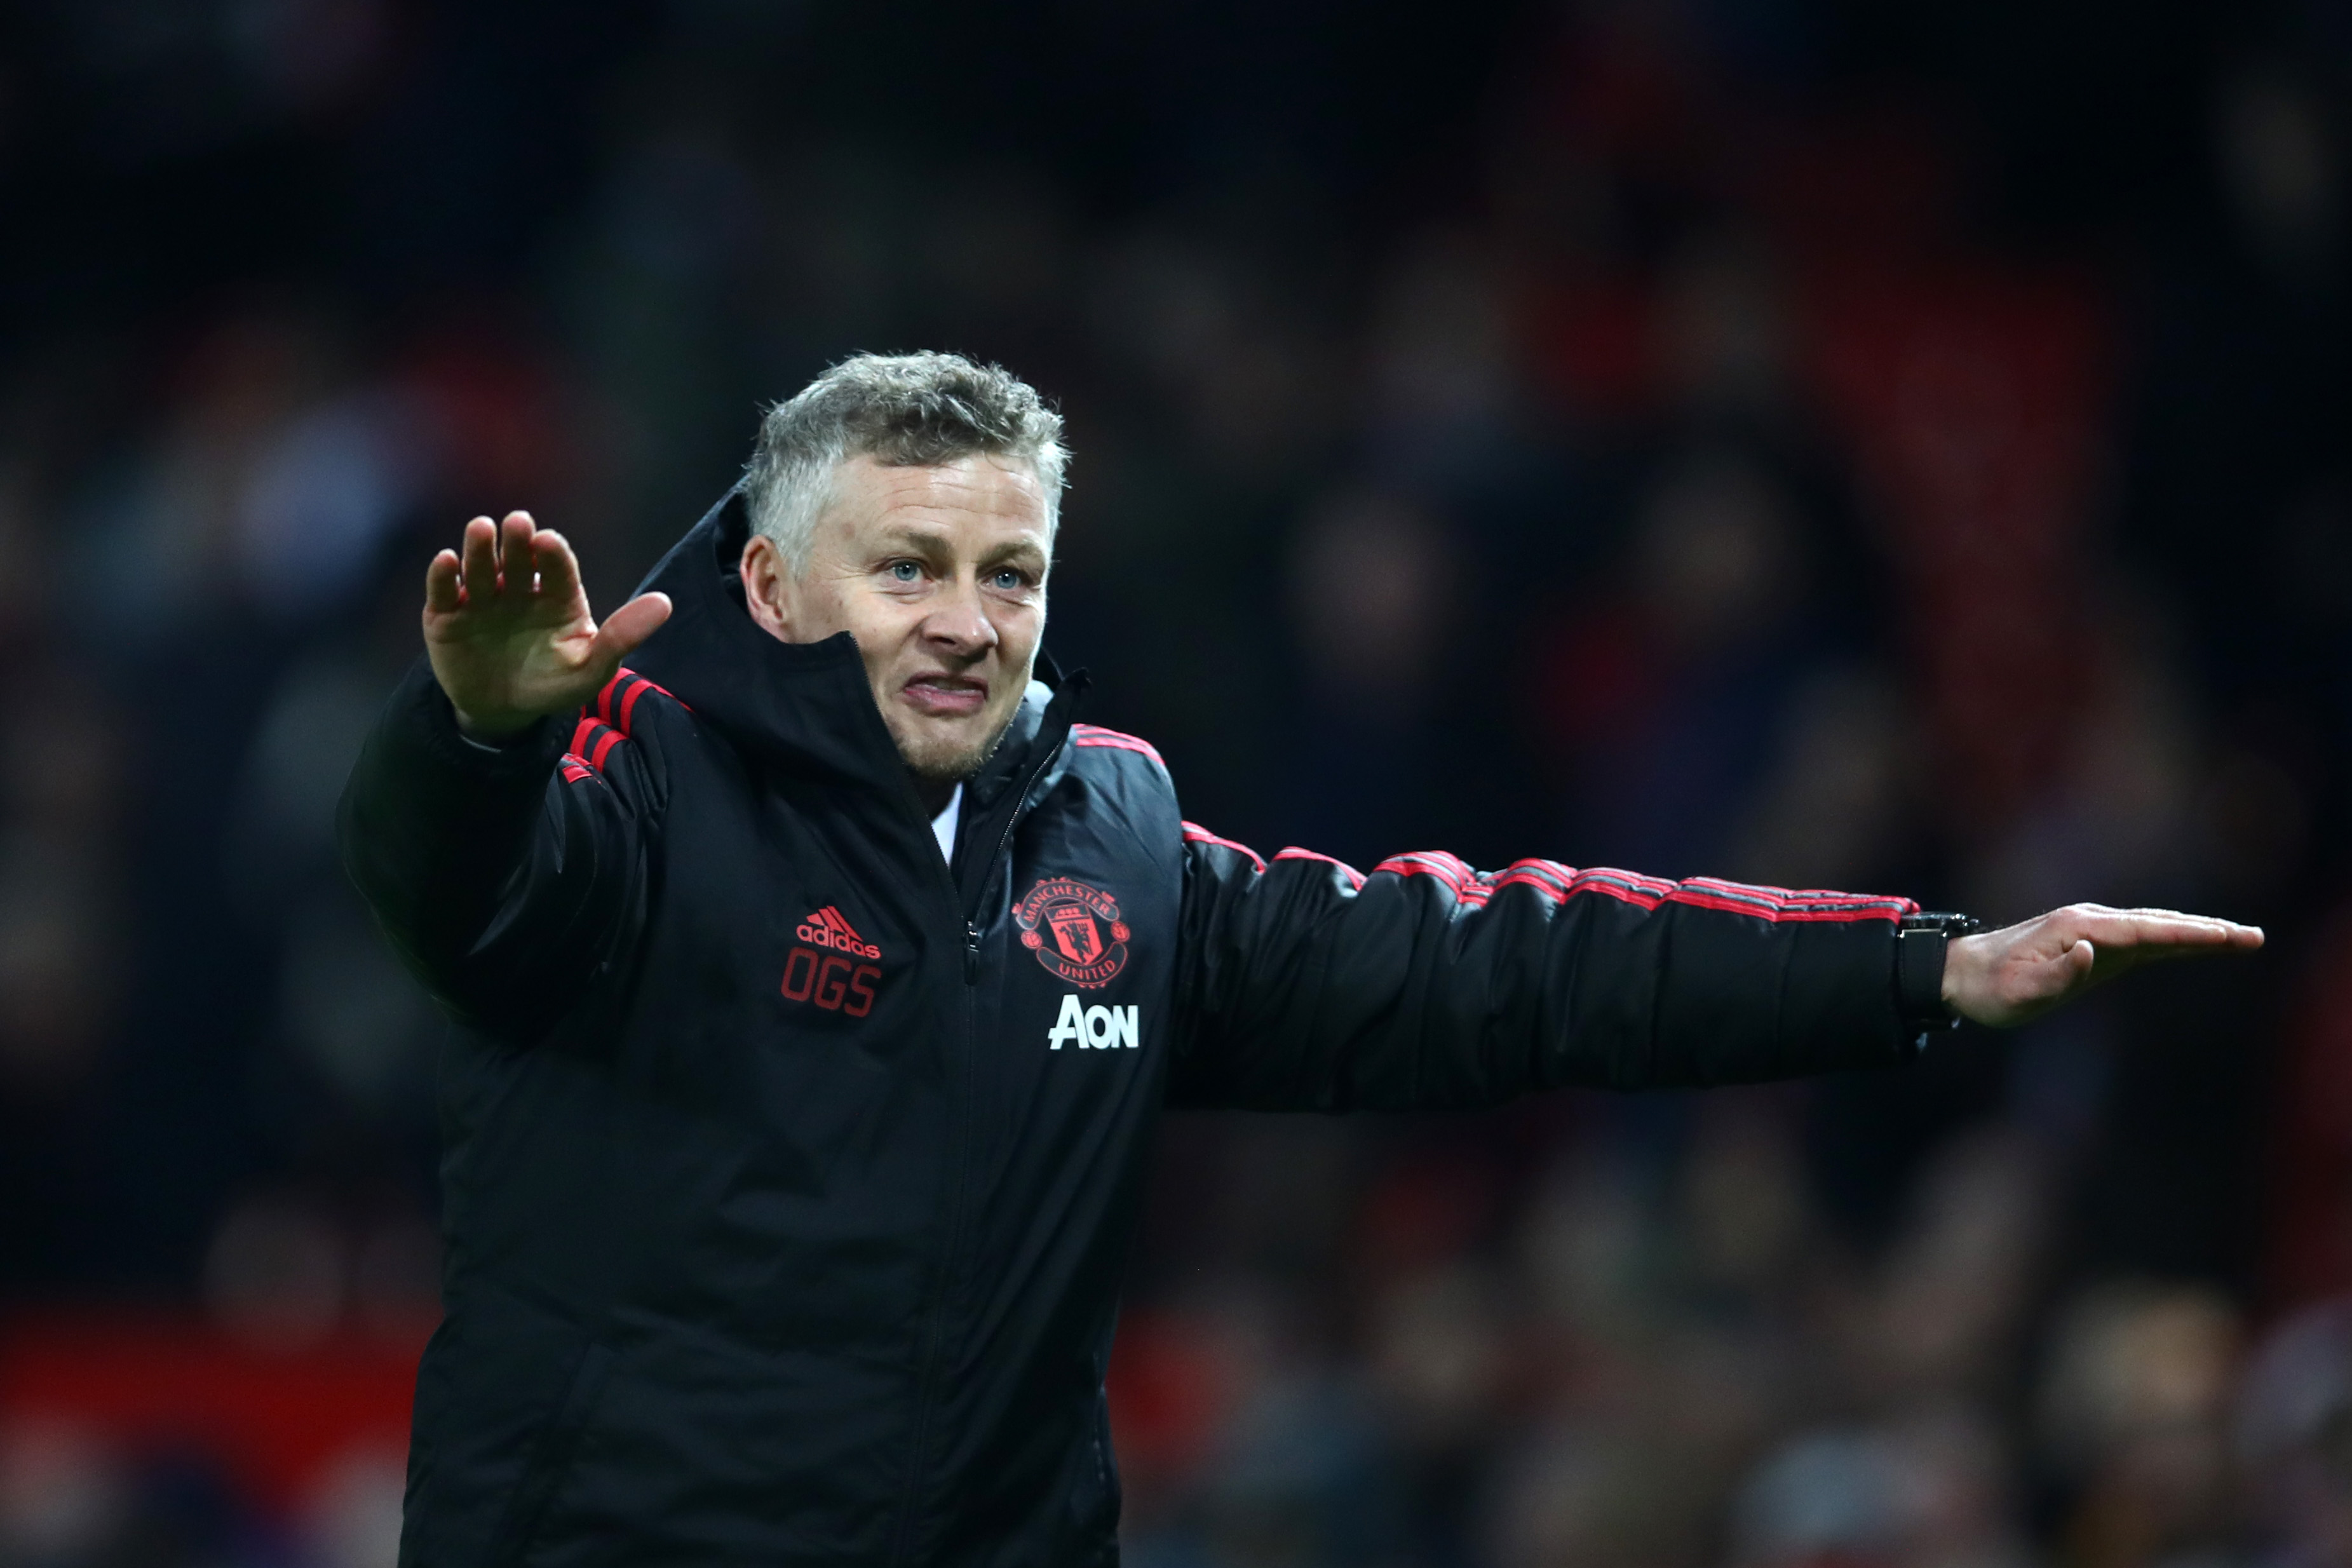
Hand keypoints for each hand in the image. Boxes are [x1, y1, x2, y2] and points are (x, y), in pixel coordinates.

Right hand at [424, 511, 672, 737]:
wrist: (505, 712)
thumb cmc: (554, 683)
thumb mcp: (592, 668)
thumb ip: (623, 637)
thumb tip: (665, 603)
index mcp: (557, 594)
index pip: (557, 567)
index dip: (553, 553)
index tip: (549, 542)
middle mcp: (519, 588)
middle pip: (518, 558)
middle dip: (518, 541)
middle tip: (519, 523)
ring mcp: (481, 598)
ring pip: (480, 567)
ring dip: (480, 548)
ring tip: (481, 529)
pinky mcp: (446, 615)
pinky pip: (443, 591)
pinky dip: (442, 575)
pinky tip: (447, 561)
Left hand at [1941, 904, 2263, 1027]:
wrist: (1960, 973)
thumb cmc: (1990, 989)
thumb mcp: (2018, 992)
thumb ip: (2057, 974)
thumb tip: (2091, 953)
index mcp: (2079, 930)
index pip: (2146, 931)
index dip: (2189, 936)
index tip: (2227, 938)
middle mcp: (2089, 922)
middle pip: (2158, 924)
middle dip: (2207, 931)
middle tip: (2253, 938)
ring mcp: (2091, 930)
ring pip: (2153, 928)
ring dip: (2196, 932)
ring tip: (2239, 939)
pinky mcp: (2089, 943)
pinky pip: (2140, 938)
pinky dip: (2173, 939)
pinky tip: (2195, 943)